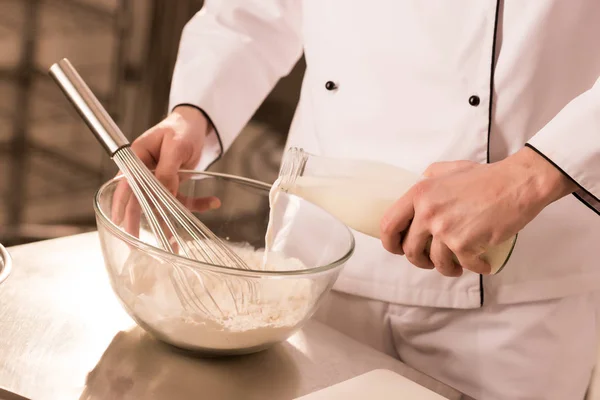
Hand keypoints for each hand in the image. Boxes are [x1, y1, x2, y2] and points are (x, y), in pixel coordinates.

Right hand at [111, 106, 220, 237]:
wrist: (197, 124)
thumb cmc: (181, 128)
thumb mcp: (176, 146)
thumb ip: (168, 170)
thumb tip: (163, 193)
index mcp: (136, 159)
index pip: (125, 186)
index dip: (121, 208)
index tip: (123, 227)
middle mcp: (144, 171)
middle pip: (137, 201)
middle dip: (137, 224)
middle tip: (136, 246)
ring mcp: (158, 179)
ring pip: (160, 206)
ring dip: (170, 223)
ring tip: (176, 244)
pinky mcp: (173, 184)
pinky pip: (181, 199)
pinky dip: (197, 204)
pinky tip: (213, 202)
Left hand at [380, 147, 576, 276]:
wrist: (518, 183)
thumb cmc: (486, 176)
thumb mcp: (447, 170)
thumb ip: (428, 179)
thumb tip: (418, 188)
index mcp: (419, 194)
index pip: (389, 224)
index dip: (389, 242)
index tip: (397, 248)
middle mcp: (428, 212)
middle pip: (409, 250)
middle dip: (418, 260)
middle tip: (430, 260)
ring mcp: (445, 229)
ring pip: (434, 262)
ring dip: (446, 268)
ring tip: (456, 265)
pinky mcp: (465, 244)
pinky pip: (463, 265)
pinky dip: (474, 268)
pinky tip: (481, 265)